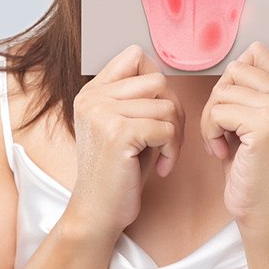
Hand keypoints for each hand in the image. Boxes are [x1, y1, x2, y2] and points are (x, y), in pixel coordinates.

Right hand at [66, 44, 185, 242]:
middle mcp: (93, 97)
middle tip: (168, 140)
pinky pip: (167, 128)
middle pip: (158, 81)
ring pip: (167, 105)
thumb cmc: (118, 172)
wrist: (98, 212)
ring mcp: (102, 113)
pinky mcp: (118, 133)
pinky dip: (172, 150)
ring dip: (175, 135)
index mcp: (93, 92)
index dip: (157, 82)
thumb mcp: (123, 127)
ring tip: (164, 156)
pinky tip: (161, 168)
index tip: (158, 112)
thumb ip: (138, 99)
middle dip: (173, 111)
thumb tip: (166, 78)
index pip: (135, 56)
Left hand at [200, 41, 268, 230]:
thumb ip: (250, 89)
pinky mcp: (266, 126)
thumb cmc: (249, 163)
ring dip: (211, 119)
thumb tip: (233, 63)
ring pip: (223, 90)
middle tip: (221, 129)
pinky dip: (210, 132)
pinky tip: (221, 152)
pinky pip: (218, 112)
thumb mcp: (254, 119)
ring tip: (221, 142)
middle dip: (217, 100)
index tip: (232, 108)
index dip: (233, 78)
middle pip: (235, 70)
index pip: (256, 52)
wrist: (261, 206)